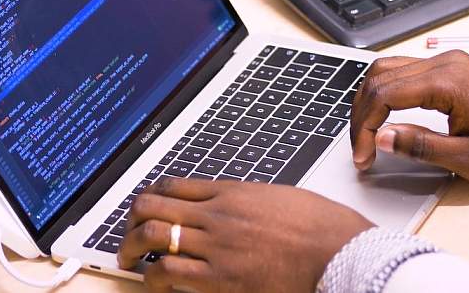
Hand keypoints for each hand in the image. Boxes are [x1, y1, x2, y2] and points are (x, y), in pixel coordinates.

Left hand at [118, 178, 373, 292]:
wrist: (340, 253)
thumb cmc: (322, 228)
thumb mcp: (281, 198)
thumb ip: (249, 201)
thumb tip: (235, 206)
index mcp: (233, 193)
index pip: (174, 185)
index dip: (151, 195)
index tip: (145, 206)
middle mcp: (217, 215)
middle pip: (152, 206)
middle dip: (132, 220)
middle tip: (128, 235)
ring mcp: (215, 246)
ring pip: (152, 237)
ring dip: (132, 249)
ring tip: (128, 261)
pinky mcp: (219, 279)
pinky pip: (168, 273)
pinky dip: (152, 278)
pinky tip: (154, 283)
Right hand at [350, 50, 468, 184]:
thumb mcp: (466, 159)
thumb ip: (419, 146)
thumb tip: (382, 138)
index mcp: (446, 81)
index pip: (383, 95)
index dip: (365, 127)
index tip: (363, 156)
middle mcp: (444, 63)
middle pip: (380, 76)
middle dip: (362, 112)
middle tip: (360, 147)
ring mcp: (448, 62)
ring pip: (389, 68)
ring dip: (371, 99)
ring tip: (368, 132)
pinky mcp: (453, 68)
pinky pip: (407, 71)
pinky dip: (388, 91)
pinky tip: (386, 115)